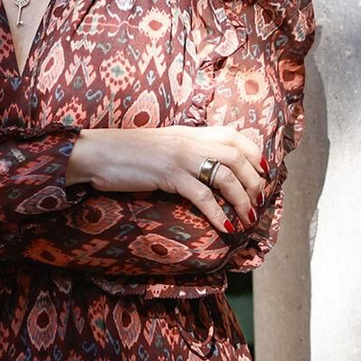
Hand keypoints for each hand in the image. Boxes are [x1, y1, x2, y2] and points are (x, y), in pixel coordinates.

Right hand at [66, 125, 266, 233]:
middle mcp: (190, 141)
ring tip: (248, 217)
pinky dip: (218, 213)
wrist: (97, 152)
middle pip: (236, 157)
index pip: (233, 134)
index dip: (253, 152)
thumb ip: (184, 148)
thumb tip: (203, 160)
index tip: (263, 170)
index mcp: (189, 132)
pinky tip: (225, 227)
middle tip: (259, 201)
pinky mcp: (169, 175)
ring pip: (225, 176)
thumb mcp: (161, 144)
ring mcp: (180, 157)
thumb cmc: (125, 152)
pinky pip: (202, 196)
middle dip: (254, 181)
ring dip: (242, 199)